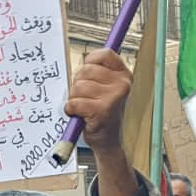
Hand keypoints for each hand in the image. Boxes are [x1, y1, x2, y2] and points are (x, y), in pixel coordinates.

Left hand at [68, 49, 138, 195]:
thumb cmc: (103, 112)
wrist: (109, 142)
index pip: (103, 54)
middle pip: (85, 70)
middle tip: (85, 98)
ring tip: (83, 108)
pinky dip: (72, 110)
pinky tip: (81, 115)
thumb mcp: (106, 88)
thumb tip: (84, 61)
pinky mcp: (102, 111)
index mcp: (124, 75)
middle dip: (78, 84)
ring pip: (78, 87)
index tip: (88, 75)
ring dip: (74, 99)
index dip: (90, 62)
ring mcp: (113, 97)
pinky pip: (75, 102)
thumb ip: (98, 72)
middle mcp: (122, 84)